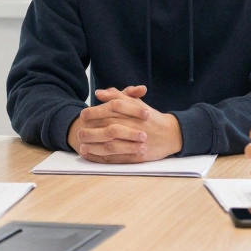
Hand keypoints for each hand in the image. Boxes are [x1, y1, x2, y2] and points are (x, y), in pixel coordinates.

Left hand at [67, 85, 181, 162]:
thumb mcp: (136, 103)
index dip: (95, 112)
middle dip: (92, 129)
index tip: (83, 114)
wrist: (171, 134)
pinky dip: (104, 158)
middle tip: (78, 131)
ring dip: (95, 146)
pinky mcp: (137, 156)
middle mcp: (134, 127)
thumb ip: (118, 96)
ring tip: (81, 145)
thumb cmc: (151, 117)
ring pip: (112, 144)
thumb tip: (99, 93)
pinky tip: (93, 156)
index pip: (112, 110)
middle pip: (109, 127)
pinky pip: (118, 158)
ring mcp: (136, 142)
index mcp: (133, 112)